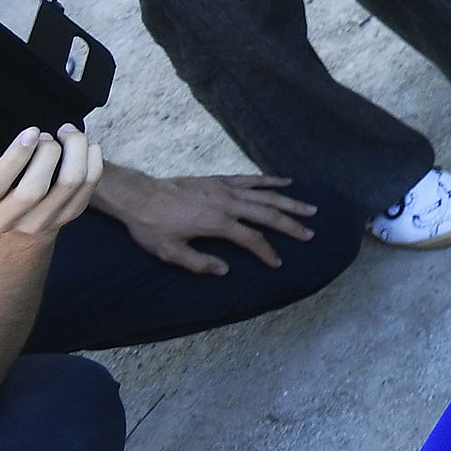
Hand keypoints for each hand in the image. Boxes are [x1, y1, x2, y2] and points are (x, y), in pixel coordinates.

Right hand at [0, 126, 101, 243]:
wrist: (13, 228)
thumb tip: (29, 134)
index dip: (14, 157)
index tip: (31, 133)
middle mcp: (2, 221)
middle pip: (33, 190)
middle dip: (48, 152)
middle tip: (48, 136)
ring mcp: (37, 223)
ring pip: (68, 184)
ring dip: (74, 150)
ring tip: (68, 135)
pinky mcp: (67, 216)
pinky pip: (88, 185)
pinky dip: (92, 159)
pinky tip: (86, 147)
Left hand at [94, 166, 315, 275]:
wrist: (139, 197)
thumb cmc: (152, 227)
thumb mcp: (170, 252)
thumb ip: (199, 263)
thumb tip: (226, 271)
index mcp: (217, 223)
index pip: (251, 239)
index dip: (267, 252)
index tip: (279, 263)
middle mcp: (227, 203)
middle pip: (267, 213)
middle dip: (291, 225)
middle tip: (310, 234)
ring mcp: (225, 188)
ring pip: (265, 194)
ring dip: (290, 201)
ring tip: (310, 208)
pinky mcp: (220, 179)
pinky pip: (251, 179)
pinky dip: (270, 181)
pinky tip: (286, 182)